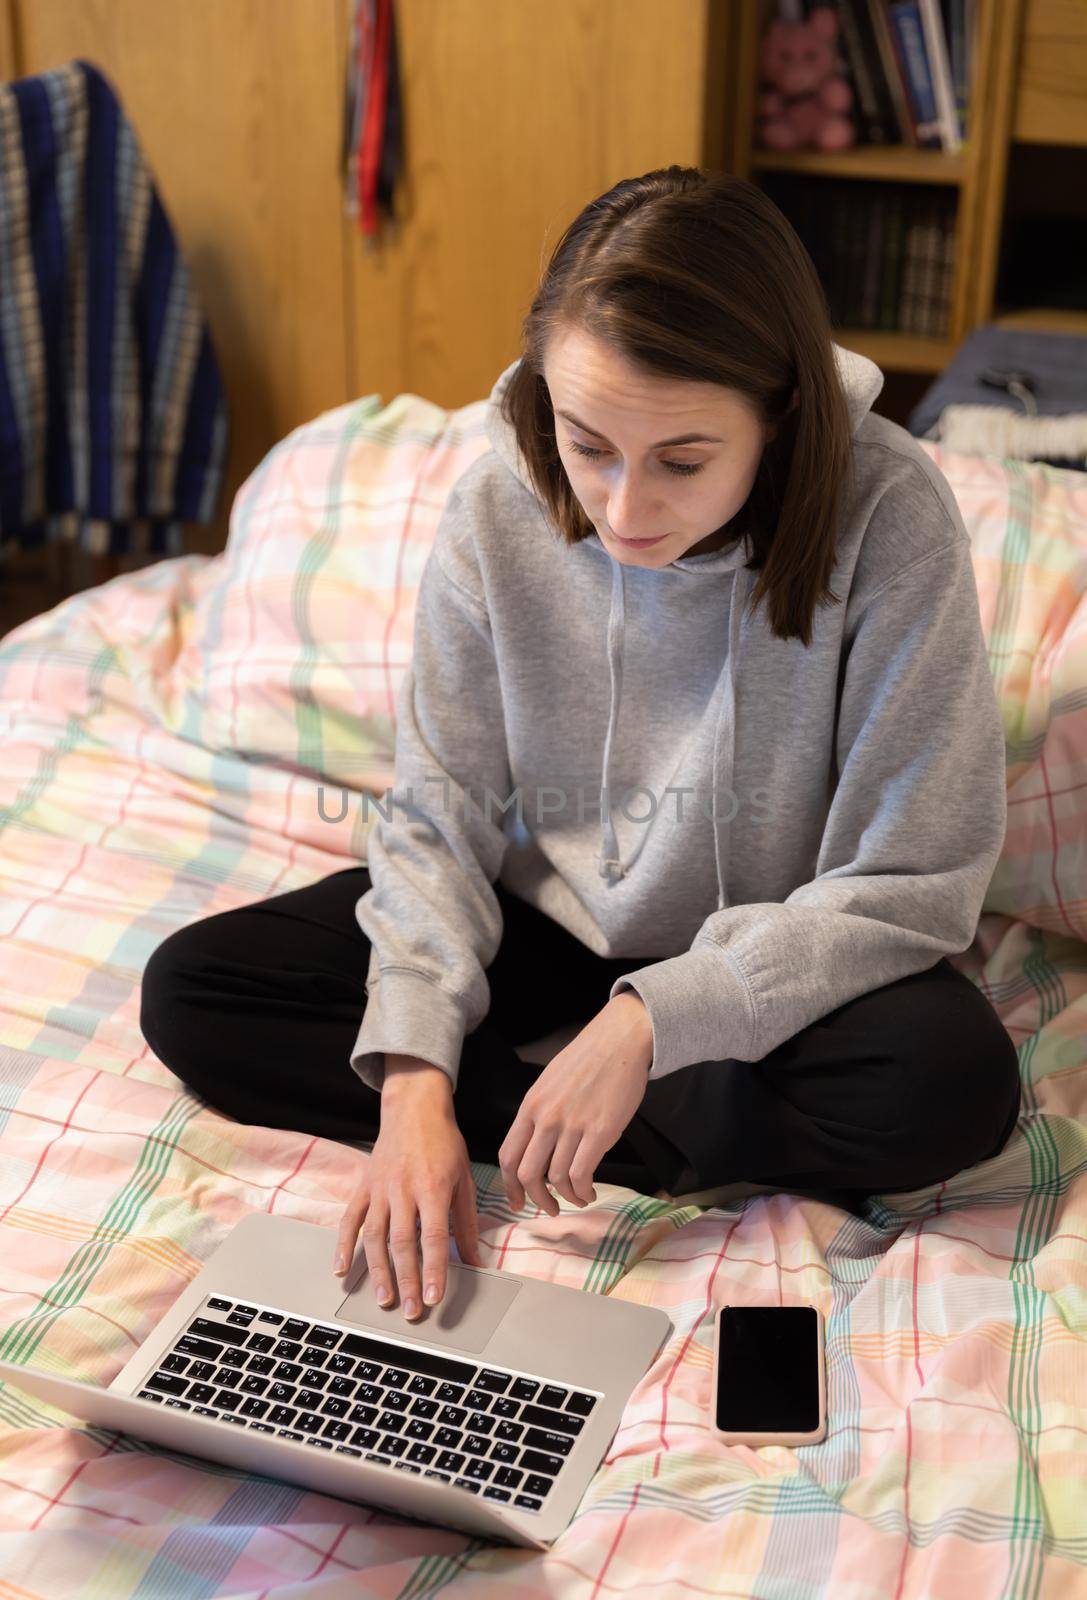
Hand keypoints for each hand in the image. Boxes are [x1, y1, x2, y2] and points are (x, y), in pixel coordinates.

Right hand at [333, 1083, 482, 1319]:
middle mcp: (404, 1189)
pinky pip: (350, 1219)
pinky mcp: (364, 1187)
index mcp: (433, 1187)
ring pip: (375, 1236)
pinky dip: (343, 1245)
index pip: (433, 1237)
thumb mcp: (464, 1180)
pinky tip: (341, 1270)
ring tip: (383, 1300)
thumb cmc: (444, 1144)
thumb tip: (475, 1262)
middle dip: (407, 1280)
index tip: (435, 1297)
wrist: (414, 1109)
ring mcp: (380, 1188)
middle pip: (402, 1242)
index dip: (435, 1269)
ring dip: (377, 1271)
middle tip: (411, 1310)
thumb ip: (467, 1224)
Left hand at [498, 992, 652, 1215]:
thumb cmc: (588, 1059)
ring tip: (577, 1198)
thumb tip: (536, 1146)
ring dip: (566, 1198)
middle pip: (527, 1174)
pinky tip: (590, 1190)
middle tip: (549, 1209)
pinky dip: (583, 1191)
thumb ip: (540, 1113)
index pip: (508, 1155)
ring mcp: (572, 1125)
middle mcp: (546, 1118)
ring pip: (556, 1179)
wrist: (620, 1039)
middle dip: (536, 1200)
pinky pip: (582, 1174)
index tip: (517, 1200)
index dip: (509, 1186)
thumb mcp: (550, 1083)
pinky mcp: (600, 1131)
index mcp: (531, 1106)